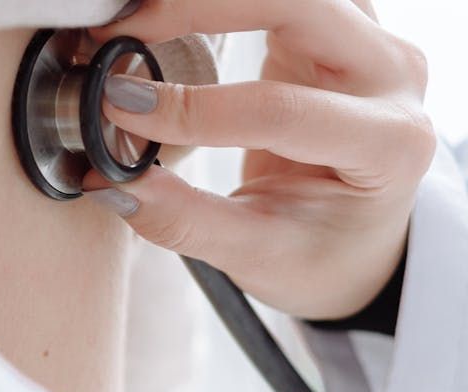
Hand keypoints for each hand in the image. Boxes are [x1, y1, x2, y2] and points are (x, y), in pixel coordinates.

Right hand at [87, 0, 435, 319]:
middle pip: (298, 5)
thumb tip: (111, 185)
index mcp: (387, 144)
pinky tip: (166, 14)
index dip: (192, 106)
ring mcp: (368, 40)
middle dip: (198, 8)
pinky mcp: (335, 23)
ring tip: (133, 21)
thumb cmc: (319, 253)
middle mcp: (390, 78)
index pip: (281, 109)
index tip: (117, 107)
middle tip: (117, 33)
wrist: (358, 239)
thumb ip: (184, 221)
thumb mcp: (256, 255)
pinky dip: (218, 0)